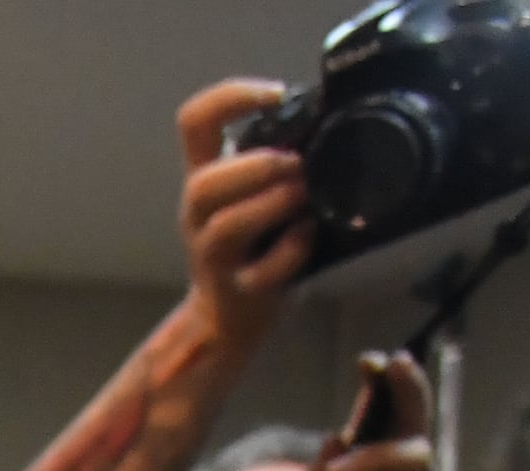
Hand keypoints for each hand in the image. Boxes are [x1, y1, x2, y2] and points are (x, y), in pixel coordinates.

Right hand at [177, 82, 314, 346]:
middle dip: (256, 168)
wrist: (231, 314)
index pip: (195, 123)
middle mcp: (200, 214)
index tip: (277, 96)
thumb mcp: (255, 190)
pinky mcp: (241, 289)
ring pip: (226, 228)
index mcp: (204, 176)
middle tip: (298, 164)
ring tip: (307, 195)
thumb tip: (334, 113)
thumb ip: (279, 155)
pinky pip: (263, 271)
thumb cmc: (256, 239)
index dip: (230, 98)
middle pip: (202, 185)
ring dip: (273, 204)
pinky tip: (310, 233)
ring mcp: (215, 256)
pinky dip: (293, 249)